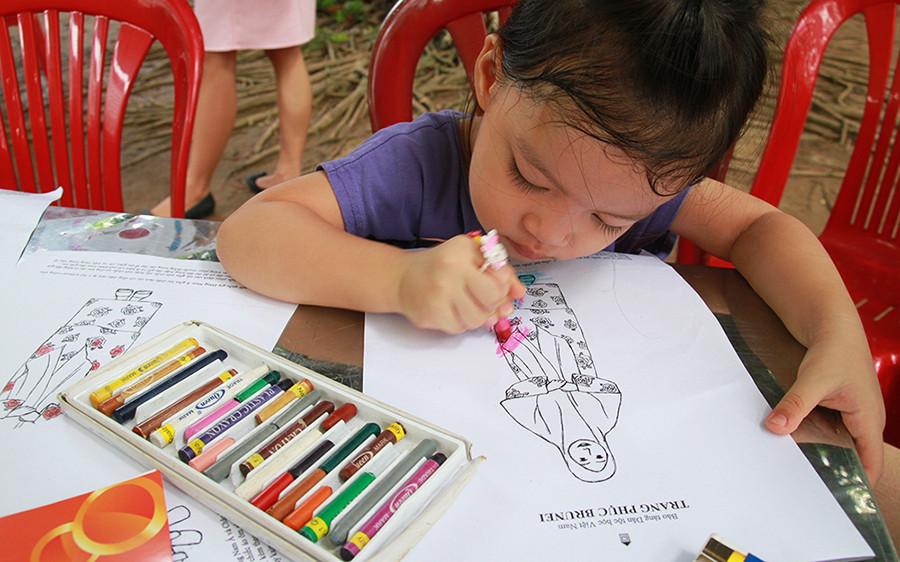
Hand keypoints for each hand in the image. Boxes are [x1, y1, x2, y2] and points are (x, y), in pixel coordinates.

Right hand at [397, 235, 525, 332]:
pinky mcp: (428, 317)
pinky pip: (458, 329)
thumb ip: (501, 270)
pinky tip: (452, 309)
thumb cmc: (444, 264)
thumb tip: (520, 293)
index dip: (503, 288)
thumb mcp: (472, 254)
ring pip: (475, 321)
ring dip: (477, 315)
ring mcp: (435, 299)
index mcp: (460, 255)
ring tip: (467, 302)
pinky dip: (460, 322)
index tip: (495, 282)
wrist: (404, 278)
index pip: (497, 285)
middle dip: (492, 304)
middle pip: (489, 305)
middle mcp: (447, 276)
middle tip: (483, 297)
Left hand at [765, 330, 884, 483]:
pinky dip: (818, 438)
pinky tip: (797, 442)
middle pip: (855, 458)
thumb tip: (776, 427)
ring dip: (824, 453)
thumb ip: (795, 404)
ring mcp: (855, 415)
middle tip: (808, 488)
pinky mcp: (842, 408)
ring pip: (842, 444)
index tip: (835, 499)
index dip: (858, 484)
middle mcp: (866, 421)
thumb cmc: (833, 352)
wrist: (833, 327)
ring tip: (799, 471)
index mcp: (869, 420)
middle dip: (835, 472)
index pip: (871, 464)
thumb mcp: (813, 380)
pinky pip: (833, 431)